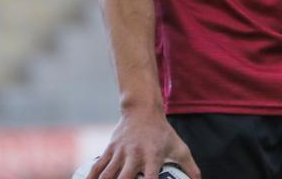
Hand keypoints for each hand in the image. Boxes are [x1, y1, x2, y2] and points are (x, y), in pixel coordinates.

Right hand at [85, 107, 201, 178]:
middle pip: (124, 178)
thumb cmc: (162, 132)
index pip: (150, 178)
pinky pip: (98, 166)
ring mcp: (120, 152)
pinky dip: (91, 178)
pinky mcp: (109, 149)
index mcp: (152, 156)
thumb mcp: (179, 147)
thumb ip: (190, 166)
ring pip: (107, 174)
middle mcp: (135, 155)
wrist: (142, 110)